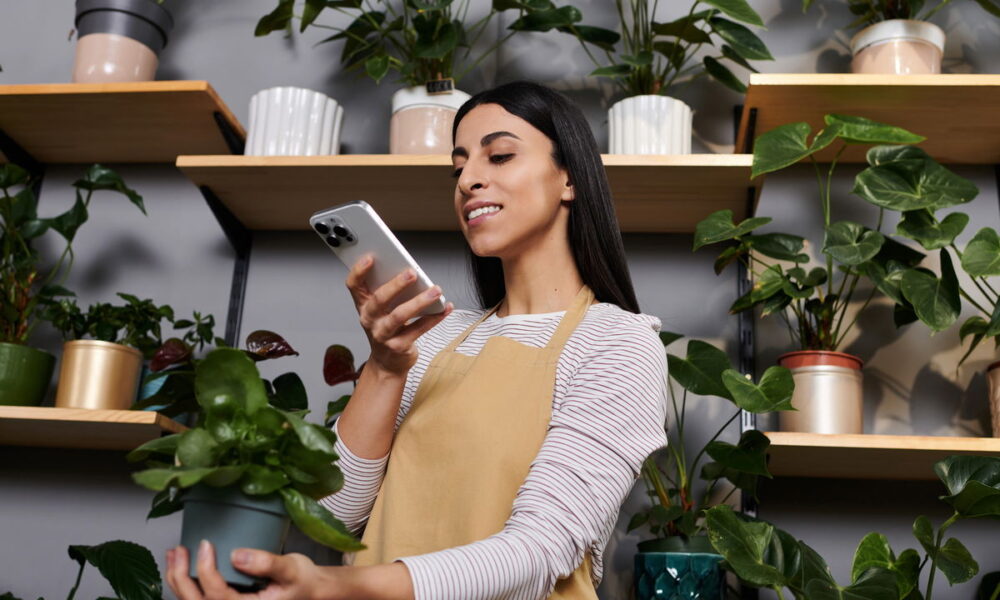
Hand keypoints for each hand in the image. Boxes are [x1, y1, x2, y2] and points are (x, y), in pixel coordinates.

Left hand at [165, 541, 331, 599]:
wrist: (310, 590)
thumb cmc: (302, 581)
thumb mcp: (291, 569)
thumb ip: (266, 563)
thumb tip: (237, 555)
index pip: (217, 596)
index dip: (206, 571)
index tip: (205, 544)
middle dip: (181, 576)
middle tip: (179, 549)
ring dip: (178, 579)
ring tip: (174, 553)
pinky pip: (199, 599)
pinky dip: (185, 584)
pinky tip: (181, 565)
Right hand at [346, 254, 452, 375]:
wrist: (387, 363)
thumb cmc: (386, 328)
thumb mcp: (381, 310)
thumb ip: (390, 292)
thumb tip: (411, 271)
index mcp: (363, 305)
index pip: (354, 285)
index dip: (359, 271)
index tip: (371, 257)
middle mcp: (369, 319)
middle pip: (379, 299)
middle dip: (396, 284)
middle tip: (412, 273)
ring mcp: (382, 334)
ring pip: (400, 315)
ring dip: (420, 301)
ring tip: (436, 290)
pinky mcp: (398, 346)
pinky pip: (418, 329)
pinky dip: (434, 318)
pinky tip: (445, 308)